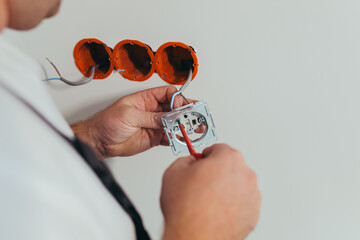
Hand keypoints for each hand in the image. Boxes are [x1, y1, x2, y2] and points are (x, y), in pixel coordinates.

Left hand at [71, 86, 187, 158]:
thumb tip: (167, 117)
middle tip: (196, 116)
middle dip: (186, 112)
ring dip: (185, 125)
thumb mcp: (129, 115)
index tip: (181, 107)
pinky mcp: (154, 137)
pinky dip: (177, 138)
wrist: (100, 141)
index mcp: (146, 99)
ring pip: (174, 123)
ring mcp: (154, 124)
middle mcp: (152, 110)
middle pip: (175, 108)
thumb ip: (150, 117)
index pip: (168, 94)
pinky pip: (169, 137)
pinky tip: (183, 138)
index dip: (177, 99)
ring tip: (195, 128)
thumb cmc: (107, 122)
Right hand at [161, 144, 260, 239]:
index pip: (218, 148)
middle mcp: (245, 174)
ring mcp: (252, 195)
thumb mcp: (174, 171)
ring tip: (207, 200)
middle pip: (230, 165)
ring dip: (225, 187)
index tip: (201, 162)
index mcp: (229, 159)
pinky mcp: (253, 213)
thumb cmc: (186, 209)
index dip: (206, 156)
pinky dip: (231, 203)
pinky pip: (242, 201)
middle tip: (201, 183)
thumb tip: (190, 162)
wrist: (195, 237)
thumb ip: (186, 159)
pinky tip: (216, 210)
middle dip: (217, 171)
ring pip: (237, 184)